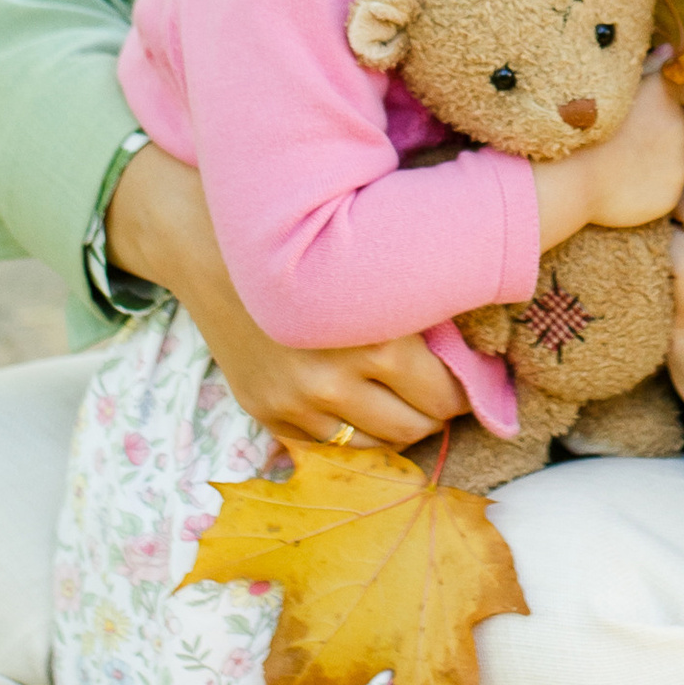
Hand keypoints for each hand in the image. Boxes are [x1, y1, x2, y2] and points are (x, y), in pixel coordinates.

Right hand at [104, 142, 468, 452]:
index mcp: (375, 340)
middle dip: (432, 412)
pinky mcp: (264, 411)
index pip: (445, 396)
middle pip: (414, 428)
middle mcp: (334, 380)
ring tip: (398, 398)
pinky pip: (325, 445)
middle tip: (437, 391)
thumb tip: (475, 358)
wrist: (208, 242)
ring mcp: (295, 402)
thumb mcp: (373, 264)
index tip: (467, 379)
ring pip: (372, 445)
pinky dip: (347, 429)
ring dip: (392, 426)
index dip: (464, 390)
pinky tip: (352, 400)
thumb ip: (419, 310)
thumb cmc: (303, 239)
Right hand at [582, 67, 683, 228]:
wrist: (566, 179)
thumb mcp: (607, 83)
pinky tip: (626, 180)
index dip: (671, 95)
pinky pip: (670, 183)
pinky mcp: (672, 192)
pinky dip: (655, 181)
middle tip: (631, 133)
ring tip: (625, 158)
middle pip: (683, 120)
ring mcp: (678, 161)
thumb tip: (668, 52)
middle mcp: (677, 125)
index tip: (653, 103)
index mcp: (662, 94)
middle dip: (665, 124)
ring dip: (661, 153)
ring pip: (679, 152)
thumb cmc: (574, 125)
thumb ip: (645, 66)